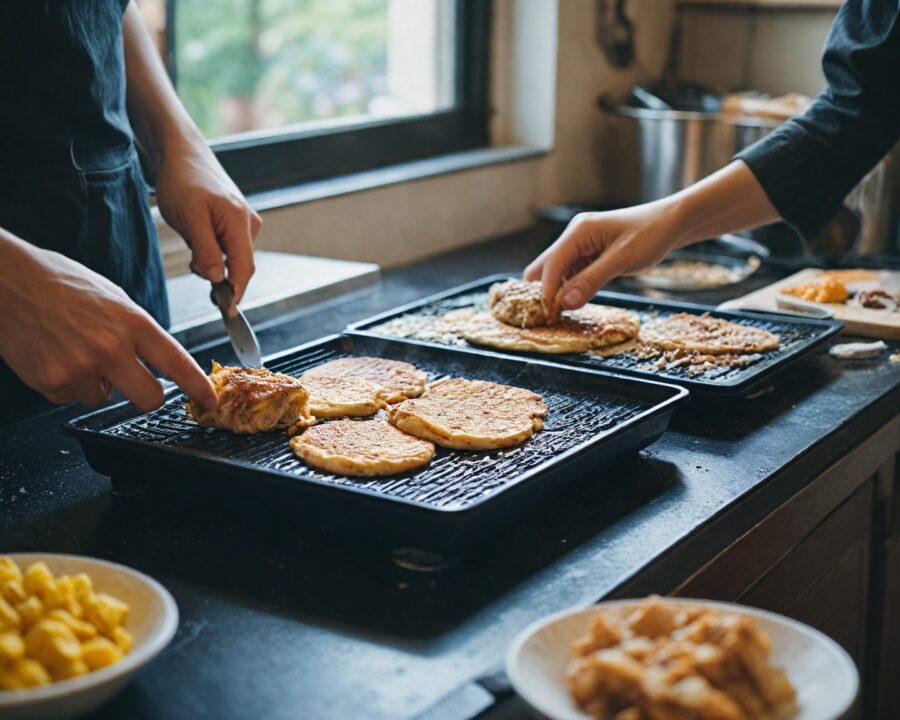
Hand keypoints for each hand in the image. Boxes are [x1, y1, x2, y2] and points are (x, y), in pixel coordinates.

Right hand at [0, 238, 216, 411]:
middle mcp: (110, 348)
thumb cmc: (61, 284)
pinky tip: (56, 354)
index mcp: (132, 323)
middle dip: (148, 395)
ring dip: (96, 381)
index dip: (197, 386)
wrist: (6, 282)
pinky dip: (67, 382)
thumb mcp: (115, 298)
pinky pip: (71, 396)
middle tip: (138, 382)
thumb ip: (138, 331)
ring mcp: (79, 368)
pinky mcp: (50, 382)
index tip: (209, 400)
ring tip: (75, 348)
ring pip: (104, 397)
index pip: (177, 362)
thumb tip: (159, 360)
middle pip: (149, 398)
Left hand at [155, 137, 260, 315]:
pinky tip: (197, 234)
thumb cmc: (183, 181)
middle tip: (194, 263)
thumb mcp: (189, 219)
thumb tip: (217, 279)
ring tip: (191, 236)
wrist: (181, 153)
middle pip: (239, 265)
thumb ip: (206, 250)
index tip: (228, 313)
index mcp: (241, 223)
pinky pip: (227, 246)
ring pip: (231, 257)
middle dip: (218, 274)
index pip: (244, 269)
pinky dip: (212, 250)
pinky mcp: (236, 221)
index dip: (236, 293)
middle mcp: (249, 224)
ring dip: (211, 260)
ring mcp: (244, 222)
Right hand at [524, 162, 779, 311]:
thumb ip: (591, 280)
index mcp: (578, 232)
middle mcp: (574, 237)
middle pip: (543, 267)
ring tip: (565, 313)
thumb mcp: (622, 260)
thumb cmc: (650, 235)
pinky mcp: (588, 255)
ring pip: (556, 273)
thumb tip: (565, 303)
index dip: (546, 292)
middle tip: (552, 316)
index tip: (548, 316)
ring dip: (559, 292)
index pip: (551, 265)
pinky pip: (571, 274)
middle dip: (544, 291)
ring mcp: (580, 246)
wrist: (671, 223)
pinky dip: (571, 288)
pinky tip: (579, 300)